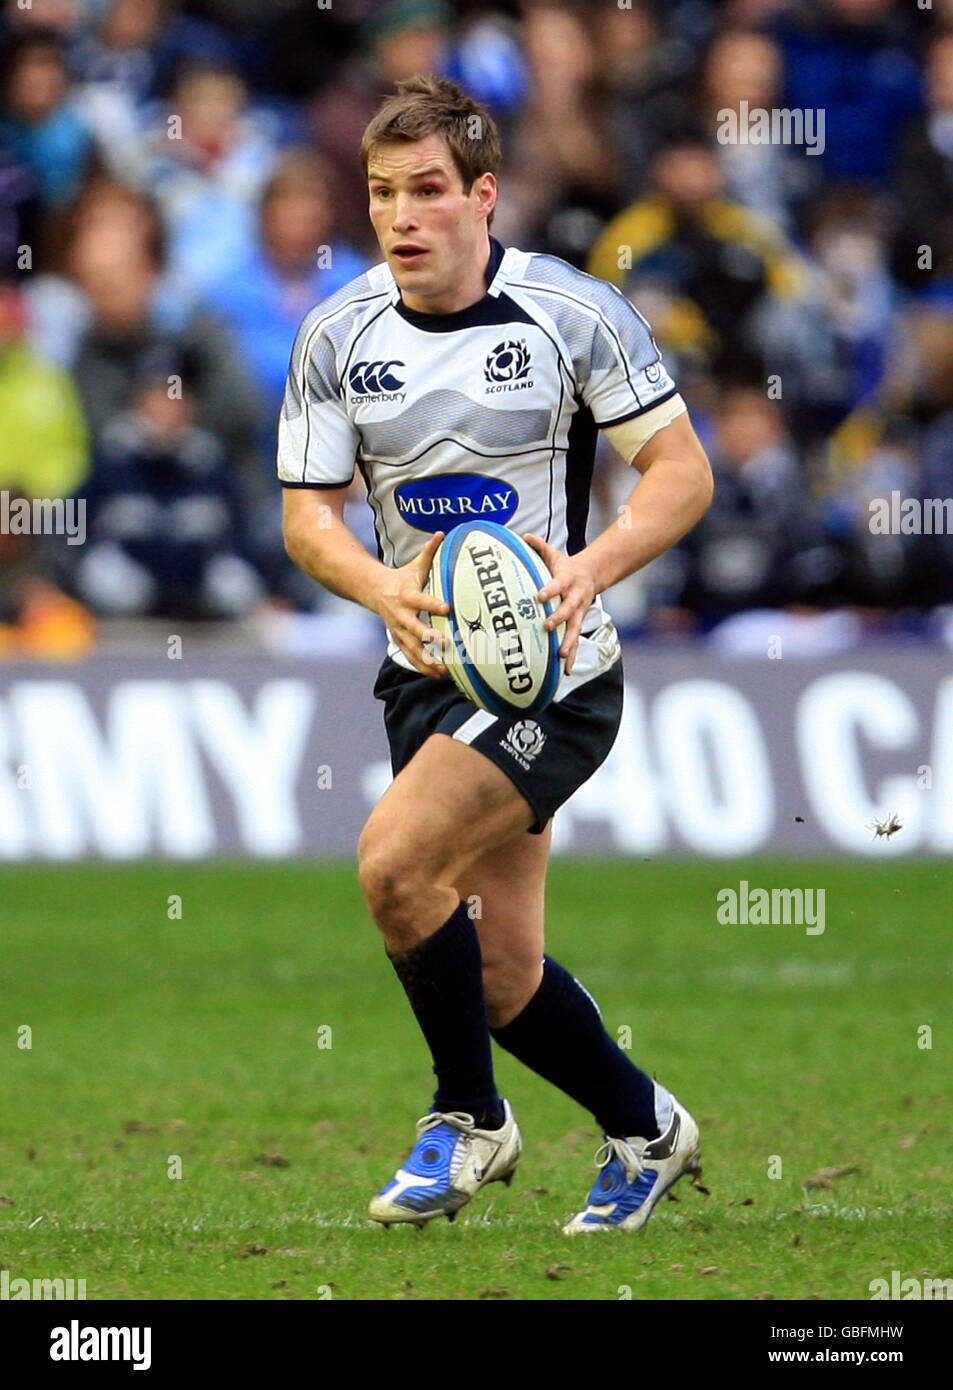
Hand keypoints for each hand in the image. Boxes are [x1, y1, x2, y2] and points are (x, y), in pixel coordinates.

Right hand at [373, 531, 450, 677]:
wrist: (374, 592)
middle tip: (446, 643)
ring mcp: (399, 631)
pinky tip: (438, 675)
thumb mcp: (414, 565)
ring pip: (412, 648)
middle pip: (415, 629)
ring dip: (428, 659)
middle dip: (429, 638)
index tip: (447, 608)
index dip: (432, 604)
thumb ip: (429, 552)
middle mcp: (401, 616)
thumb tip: (441, 533)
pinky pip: (411, 657)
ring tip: (445, 669)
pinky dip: (423, 667)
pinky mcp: (399, 641)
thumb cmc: (401, 578)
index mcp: (407, 596)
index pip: (420, 600)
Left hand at [523, 533, 597, 675]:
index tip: (540, 596)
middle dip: (559, 619)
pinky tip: (566, 671)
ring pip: (574, 630)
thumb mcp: (553, 554)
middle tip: (547, 626)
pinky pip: (575, 643)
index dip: (550, 590)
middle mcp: (575, 598)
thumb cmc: (565, 566)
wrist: (591, 575)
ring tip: (561, 655)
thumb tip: (524, 536)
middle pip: (569, 610)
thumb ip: (539, 546)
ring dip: (569, 643)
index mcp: (567, 580)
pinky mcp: (578, 624)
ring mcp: (578, 613)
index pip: (558, 585)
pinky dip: (572, 657)